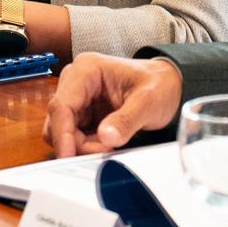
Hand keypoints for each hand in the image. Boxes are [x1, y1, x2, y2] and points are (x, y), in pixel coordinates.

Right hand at [42, 53, 182, 157]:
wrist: (168, 87)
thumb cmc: (158, 85)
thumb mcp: (147, 102)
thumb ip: (126, 120)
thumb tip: (106, 137)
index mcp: (86, 70)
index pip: (62, 105)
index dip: (62, 133)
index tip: (68, 156)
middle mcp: (75, 82)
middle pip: (59, 120)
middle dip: (76, 142)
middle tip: (103, 153)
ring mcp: (78, 98)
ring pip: (63, 131)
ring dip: (81, 146)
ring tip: (108, 148)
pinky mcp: (83, 113)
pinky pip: (75, 136)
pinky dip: (87, 146)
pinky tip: (106, 146)